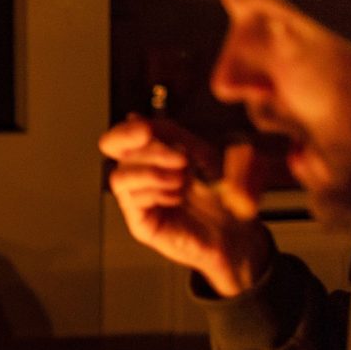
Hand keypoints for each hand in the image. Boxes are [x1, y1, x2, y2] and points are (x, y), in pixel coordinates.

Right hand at [100, 114, 269, 296]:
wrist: (238, 231)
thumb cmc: (222, 195)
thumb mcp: (202, 154)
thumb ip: (171, 135)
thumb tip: (135, 118)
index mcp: (151, 156)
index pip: (120, 137)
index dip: (127, 130)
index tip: (146, 129)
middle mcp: (140, 176)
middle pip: (113, 152)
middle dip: (144, 149)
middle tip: (178, 157)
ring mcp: (138, 201)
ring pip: (119, 177)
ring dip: (154, 173)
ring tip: (182, 180)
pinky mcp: (141, 223)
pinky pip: (132, 201)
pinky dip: (156, 193)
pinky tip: (177, 197)